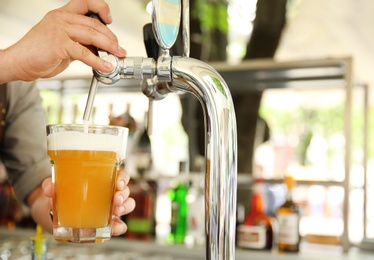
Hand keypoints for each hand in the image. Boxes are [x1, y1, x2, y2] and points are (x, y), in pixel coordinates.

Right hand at [0, 0, 125, 83]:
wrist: (20, 62)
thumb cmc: (38, 53)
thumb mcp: (63, 43)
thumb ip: (79, 42)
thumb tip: (99, 49)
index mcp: (62, 15)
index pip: (85, 4)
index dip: (101, 8)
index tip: (109, 19)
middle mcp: (61, 19)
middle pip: (94, 24)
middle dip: (111, 37)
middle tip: (119, 48)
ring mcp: (60, 30)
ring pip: (92, 35)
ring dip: (109, 47)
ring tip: (117, 55)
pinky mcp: (60, 44)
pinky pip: (85, 52)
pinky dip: (98, 61)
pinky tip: (105, 66)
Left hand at [41, 169, 134, 235]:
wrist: (57, 213)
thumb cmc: (63, 195)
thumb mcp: (57, 188)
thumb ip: (51, 186)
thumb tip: (50, 188)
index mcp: (103, 180)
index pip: (120, 175)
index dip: (123, 178)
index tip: (118, 183)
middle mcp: (111, 193)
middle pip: (125, 190)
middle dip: (123, 195)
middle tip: (116, 199)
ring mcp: (111, 208)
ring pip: (128, 205)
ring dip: (125, 208)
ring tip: (116, 211)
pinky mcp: (108, 224)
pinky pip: (120, 225)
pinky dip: (120, 227)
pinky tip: (115, 227)